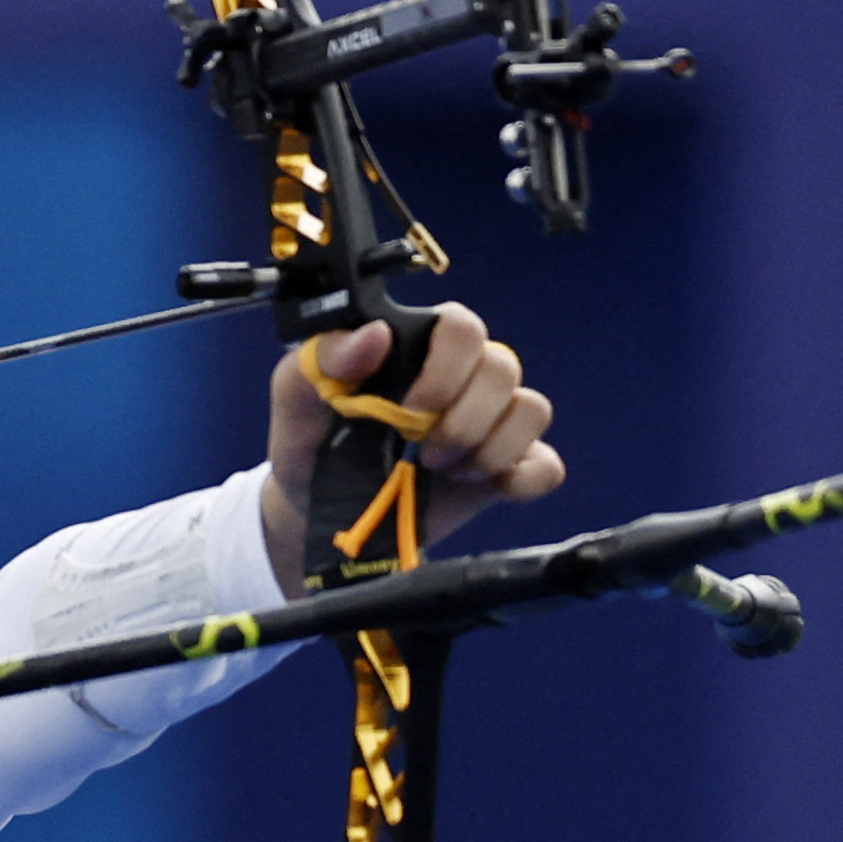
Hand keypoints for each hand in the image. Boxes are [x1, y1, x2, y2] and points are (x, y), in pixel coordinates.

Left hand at [260, 302, 563, 597]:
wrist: (314, 514)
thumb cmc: (308, 443)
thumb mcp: (295, 397)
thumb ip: (322, 358)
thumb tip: (374, 334)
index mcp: (415, 348)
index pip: (462, 327)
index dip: (446, 367)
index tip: (408, 409)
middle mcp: (460, 377)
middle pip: (503, 368)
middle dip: (464, 417)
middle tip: (421, 452)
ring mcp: (487, 423)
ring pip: (531, 410)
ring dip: (489, 447)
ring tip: (440, 470)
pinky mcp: (503, 469)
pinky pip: (547, 464)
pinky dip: (527, 477)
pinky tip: (491, 488)